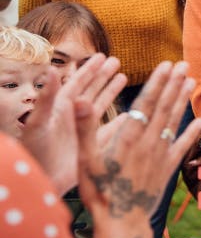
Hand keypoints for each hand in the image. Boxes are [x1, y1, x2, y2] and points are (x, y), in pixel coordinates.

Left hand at [21, 54, 126, 194]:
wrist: (41, 181)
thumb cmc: (34, 152)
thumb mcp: (38, 122)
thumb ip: (46, 96)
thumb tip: (50, 68)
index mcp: (61, 108)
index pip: (78, 83)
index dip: (89, 69)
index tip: (101, 56)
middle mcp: (74, 117)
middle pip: (91, 90)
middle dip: (103, 76)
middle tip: (116, 61)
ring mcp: (83, 131)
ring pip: (100, 106)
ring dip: (111, 92)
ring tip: (123, 78)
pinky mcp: (91, 146)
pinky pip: (109, 131)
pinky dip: (120, 123)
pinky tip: (130, 115)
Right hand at [77, 61, 200, 219]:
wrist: (121, 224)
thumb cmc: (99, 192)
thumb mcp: (85, 160)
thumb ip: (85, 128)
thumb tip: (78, 99)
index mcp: (128, 138)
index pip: (146, 103)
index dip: (158, 83)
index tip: (167, 65)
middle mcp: (149, 143)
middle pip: (164, 108)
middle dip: (174, 84)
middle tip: (185, 64)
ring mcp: (161, 156)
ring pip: (174, 122)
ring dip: (183, 100)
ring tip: (192, 81)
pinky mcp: (168, 169)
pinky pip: (183, 146)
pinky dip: (192, 131)